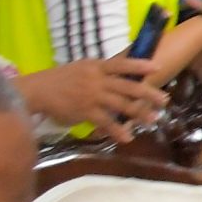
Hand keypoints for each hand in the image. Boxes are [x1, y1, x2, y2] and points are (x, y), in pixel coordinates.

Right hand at [14, 57, 163, 140]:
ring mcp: (91, 95)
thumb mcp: (82, 68)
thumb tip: (124, 77)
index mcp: (97, 66)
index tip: (158, 68)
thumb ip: (102, 72)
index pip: (122, 64)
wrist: (37, 90)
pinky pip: (105, 122)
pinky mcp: (85, 111)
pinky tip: (127, 137)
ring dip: (140, 114)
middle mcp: (96, 79)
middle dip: (149, 94)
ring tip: (153, 120)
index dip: (140, 65)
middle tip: (164, 101)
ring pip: (122, 105)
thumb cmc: (60, 79)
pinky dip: (117, 130)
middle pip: (128, 86)